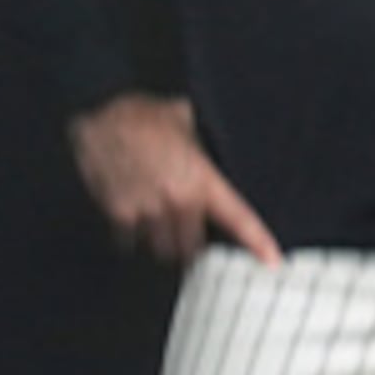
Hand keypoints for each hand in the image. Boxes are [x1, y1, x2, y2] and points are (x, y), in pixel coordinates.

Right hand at [68, 94, 282, 266]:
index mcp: (204, 180)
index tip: (271, 261)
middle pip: (192, 247)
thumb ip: (202, 147)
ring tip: (161, 231)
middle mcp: (179, 200)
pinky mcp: (118, 212)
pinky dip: (132, 236)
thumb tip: (210, 144)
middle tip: (188, 242)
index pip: (238, 218)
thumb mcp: (189, 126)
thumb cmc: (147, 114)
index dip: (258, 242)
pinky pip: (129, 240)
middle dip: (191, 247)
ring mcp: (148, 209)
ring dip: (162, 244)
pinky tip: (133, 221)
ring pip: (161, 248)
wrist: (103, 113)